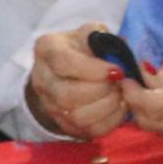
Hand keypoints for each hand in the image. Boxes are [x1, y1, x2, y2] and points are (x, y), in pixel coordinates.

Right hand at [22, 26, 133, 141]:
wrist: (68, 71)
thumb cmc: (83, 48)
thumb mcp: (89, 33)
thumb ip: (102, 37)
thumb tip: (119, 53)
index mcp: (46, 49)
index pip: (64, 62)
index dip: (92, 69)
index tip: (117, 70)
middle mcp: (42, 79)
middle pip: (67, 94)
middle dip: (101, 90)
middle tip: (120, 83)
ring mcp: (50, 104)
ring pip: (77, 116)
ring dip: (107, 107)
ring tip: (120, 94)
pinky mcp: (65, 124)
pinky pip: (89, 130)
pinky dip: (110, 120)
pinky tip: (119, 107)